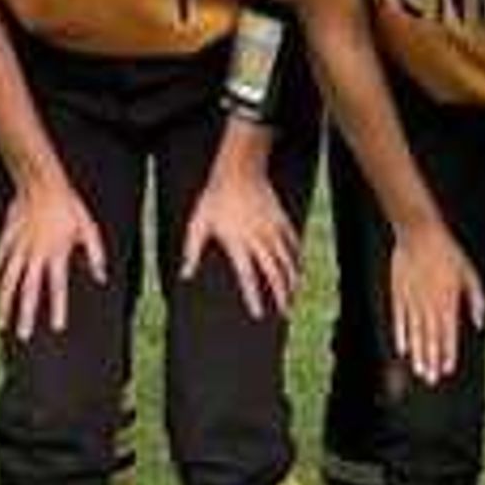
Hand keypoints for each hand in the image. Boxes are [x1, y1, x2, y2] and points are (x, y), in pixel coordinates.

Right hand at [0, 166, 107, 340]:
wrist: (41, 181)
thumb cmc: (68, 205)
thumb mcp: (88, 228)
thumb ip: (95, 254)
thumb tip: (101, 276)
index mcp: (56, 254)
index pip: (57, 288)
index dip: (58, 308)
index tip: (56, 327)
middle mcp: (35, 255)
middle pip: (28, 291)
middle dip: (25, 315)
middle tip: (23, 336)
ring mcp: (19, 247)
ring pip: (8, 281)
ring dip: (4, 303)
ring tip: (1, 323)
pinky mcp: (8, 238)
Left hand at [184, 136, 300, 319]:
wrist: (239, 170)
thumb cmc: (215, 198)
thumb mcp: (198, 224)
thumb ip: (192, 251)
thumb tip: (185, 275)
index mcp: (238, 243)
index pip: (248, 277)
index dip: (254, 297)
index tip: (259, 314)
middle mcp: (258, 238)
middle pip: (274, 273)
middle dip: (281, 295)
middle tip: (285, 313)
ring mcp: (273, 229)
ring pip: (288, 261)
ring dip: (292, 281)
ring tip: (294, 297)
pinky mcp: (281, 220)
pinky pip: (294, 244)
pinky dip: (297, 259)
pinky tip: (299, 269)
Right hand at [385, 216, 484, 379]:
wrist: (419, 233)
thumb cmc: (447, 251)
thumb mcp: (469, 272)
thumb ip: (475, 299)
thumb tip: (481, 322)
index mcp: (448, 300)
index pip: (449, 333)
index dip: (448, 353)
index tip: (447, 369)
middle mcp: (430, 304)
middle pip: (430, 337)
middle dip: (431, 360)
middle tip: (431, 379)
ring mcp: (412, 300)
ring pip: (415, 333)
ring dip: (417, 353)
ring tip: (418, 370)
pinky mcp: (398, 293)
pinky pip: (399, 320)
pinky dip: (400, 335)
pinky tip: (401, 349)